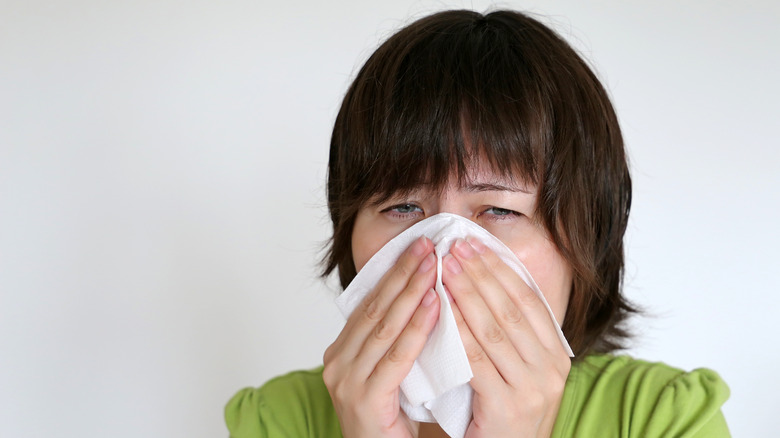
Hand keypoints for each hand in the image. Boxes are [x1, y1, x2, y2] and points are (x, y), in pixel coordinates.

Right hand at [323, 236, 439, 437]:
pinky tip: (435, 305)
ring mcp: (346, 380)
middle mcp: (337, 361)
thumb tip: (425, 296)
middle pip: (376, 308)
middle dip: (403, 273)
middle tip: (427, 244)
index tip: (419, 246)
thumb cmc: (390, 420)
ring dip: (412, 292)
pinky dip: (417, 328)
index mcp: (341, 351)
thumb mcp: (389, 372)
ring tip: (434, 265)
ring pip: (385, 326)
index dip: (394, 273)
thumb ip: (395, 340)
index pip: (371, 303)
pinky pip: (396, 356)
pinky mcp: (364, 398)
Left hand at [442, 237, 570, 437]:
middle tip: (454, 248)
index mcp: (557, 355)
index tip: (475, 245)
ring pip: (493, 329)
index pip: (528, 300)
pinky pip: (477, 360)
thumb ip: (510, 336)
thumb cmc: (504, 416)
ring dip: (465, 294)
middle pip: (510, 309)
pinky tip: (441, 310)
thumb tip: (484, 281)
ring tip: (443, 270)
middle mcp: (552, 369)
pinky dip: (458, 331)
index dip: (500, 269)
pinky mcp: (508, 407)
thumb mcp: (518, 372)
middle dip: (480, 274)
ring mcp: (533, 389)